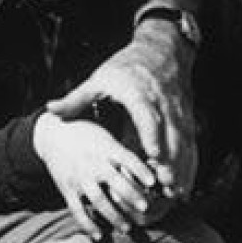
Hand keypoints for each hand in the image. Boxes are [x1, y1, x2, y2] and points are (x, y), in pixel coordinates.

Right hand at [33, 113, 169, 241]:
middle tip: (146, 207)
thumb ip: (123, 152)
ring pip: (98, 200)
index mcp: (106, 148)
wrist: (52, 134)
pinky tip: (99, 235)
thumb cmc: (86, 133)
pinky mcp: (67, 189)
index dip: (140, 170)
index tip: (153, 182)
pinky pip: (77, 210)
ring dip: (114, 215)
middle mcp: (93, 163)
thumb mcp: (105, 136)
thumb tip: (151, 165)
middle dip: (131, 195)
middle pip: (114, 181)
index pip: (127, 159)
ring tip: (127, 227)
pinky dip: (88, 225)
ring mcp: (79, 177)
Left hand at [44, 21, 198, 198]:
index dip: (152, 134)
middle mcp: (162, 104)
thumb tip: (50, 109)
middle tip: (166, 185)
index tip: (152, 154)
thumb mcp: (99, 78)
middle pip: (170, 134)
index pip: (148, 115)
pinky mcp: (185, 118)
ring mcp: (177, 112)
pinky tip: (186, 185)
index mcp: (139, 94)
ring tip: (177, 192)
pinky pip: (191, 143)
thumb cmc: (125, 67)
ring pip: (184, 142)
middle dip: (171, 160)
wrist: (161, 50)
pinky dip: (190, 164)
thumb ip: (77, 97)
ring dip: (183, 167)